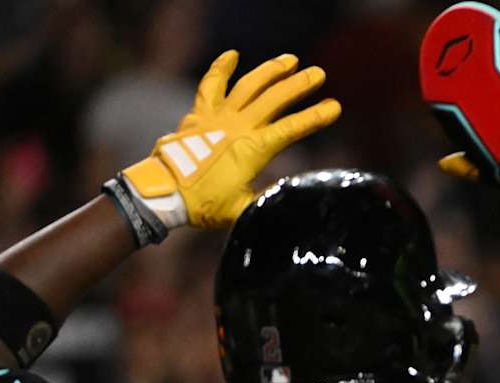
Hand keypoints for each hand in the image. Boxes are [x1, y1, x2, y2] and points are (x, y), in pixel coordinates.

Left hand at [118, 50, 339, 233]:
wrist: (165, 193)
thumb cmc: (204, 205)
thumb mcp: (242, 210)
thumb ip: (267, 200)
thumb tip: (290, 198)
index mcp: (252, 150)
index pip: (291, 129)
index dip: (314, 117)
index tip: (334, 107)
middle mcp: (238, 128)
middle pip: (273, 99)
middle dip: (298, 85)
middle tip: (318, 74)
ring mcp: (218, 117)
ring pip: (248, 86)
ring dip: (270, 71)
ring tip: (289, 60)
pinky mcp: (200, 114)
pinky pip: (211, 85)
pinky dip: (221, 69)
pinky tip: (233, 55)